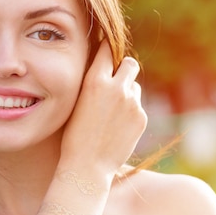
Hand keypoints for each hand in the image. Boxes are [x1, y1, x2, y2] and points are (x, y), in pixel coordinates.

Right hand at [59, 40, 146, 174]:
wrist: (87, 165)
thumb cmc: (74, 134)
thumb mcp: (76, 101)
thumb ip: (92, 82)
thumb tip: (103, 65)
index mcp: (95, 81)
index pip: (107, 50)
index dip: (106, 49)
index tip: (105, 49)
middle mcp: (116, 88)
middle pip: (130, 63)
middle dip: (124, 67)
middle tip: (115, 77)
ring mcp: (132, 103)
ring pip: (134, 86)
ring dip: (127, 92)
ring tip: (111, 111)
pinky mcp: (141, 118)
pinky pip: (137, 106)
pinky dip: (130, 111)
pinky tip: (116, 126)